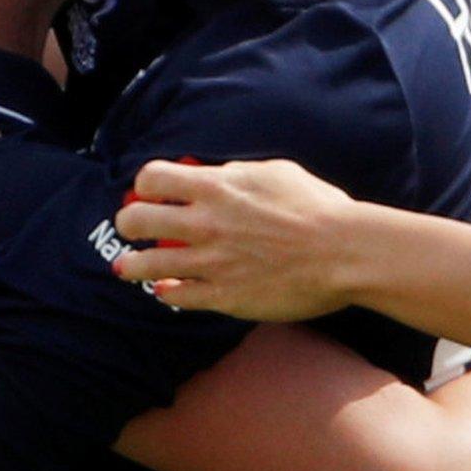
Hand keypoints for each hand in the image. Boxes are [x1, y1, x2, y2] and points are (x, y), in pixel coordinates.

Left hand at [113, 159, 355, 321]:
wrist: (343, 252)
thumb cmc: (317, 208)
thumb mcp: (276, 173)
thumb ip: (237, 174)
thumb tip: (216, 175)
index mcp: (217, 187)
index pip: (152, 178)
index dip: (146, 184)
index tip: (151, 192)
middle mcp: (205, 223)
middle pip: (135, 220)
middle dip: (130, 223)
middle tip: (134, 228)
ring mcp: (211, 263)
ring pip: (144, 265)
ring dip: (132, 264)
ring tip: (128, 266)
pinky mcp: (223, 296)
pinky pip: (176, 297)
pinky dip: (167, 293)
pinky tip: (167, 290)